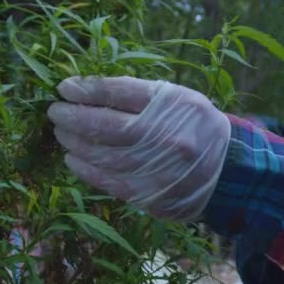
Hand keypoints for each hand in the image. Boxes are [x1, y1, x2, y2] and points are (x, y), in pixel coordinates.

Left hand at [47, 76, 230, 221]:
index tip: (64, 88)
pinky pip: (110, 182)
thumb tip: (88, 90)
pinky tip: (73, 159)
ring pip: (105, 156)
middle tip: (55, 112)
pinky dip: (87, 170)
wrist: (228, 171)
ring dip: (76, 143)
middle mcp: (167, 137)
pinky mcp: (154, 195)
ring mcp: (160, 170)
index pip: (121, 93)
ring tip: (62, 134)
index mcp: (175, 106)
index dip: (87, 89)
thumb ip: (139, 93)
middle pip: (108, 126)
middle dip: (74, 117)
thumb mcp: (178, 99)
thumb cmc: (196, 126)